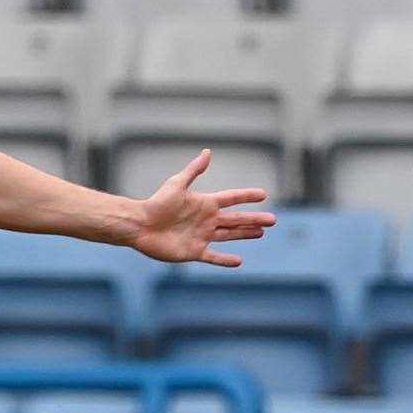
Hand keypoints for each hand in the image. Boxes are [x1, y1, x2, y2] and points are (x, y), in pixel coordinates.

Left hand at [131, 150, 275, 266]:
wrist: (139, 225)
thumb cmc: (156, 204)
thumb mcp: (176, 185)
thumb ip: (193, 171)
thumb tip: (208, 152)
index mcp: (204, 203)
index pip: (231, 198)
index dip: (246, 196)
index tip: (263, 194)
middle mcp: (206, 220)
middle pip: (236, 219)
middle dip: (254, 219)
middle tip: (273, 220)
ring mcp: (201, 236)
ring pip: (229, 235)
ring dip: (245, 234)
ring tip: (261, 233)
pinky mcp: (193, 251)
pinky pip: (213, 256)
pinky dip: (225, 260)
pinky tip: (238, 261)